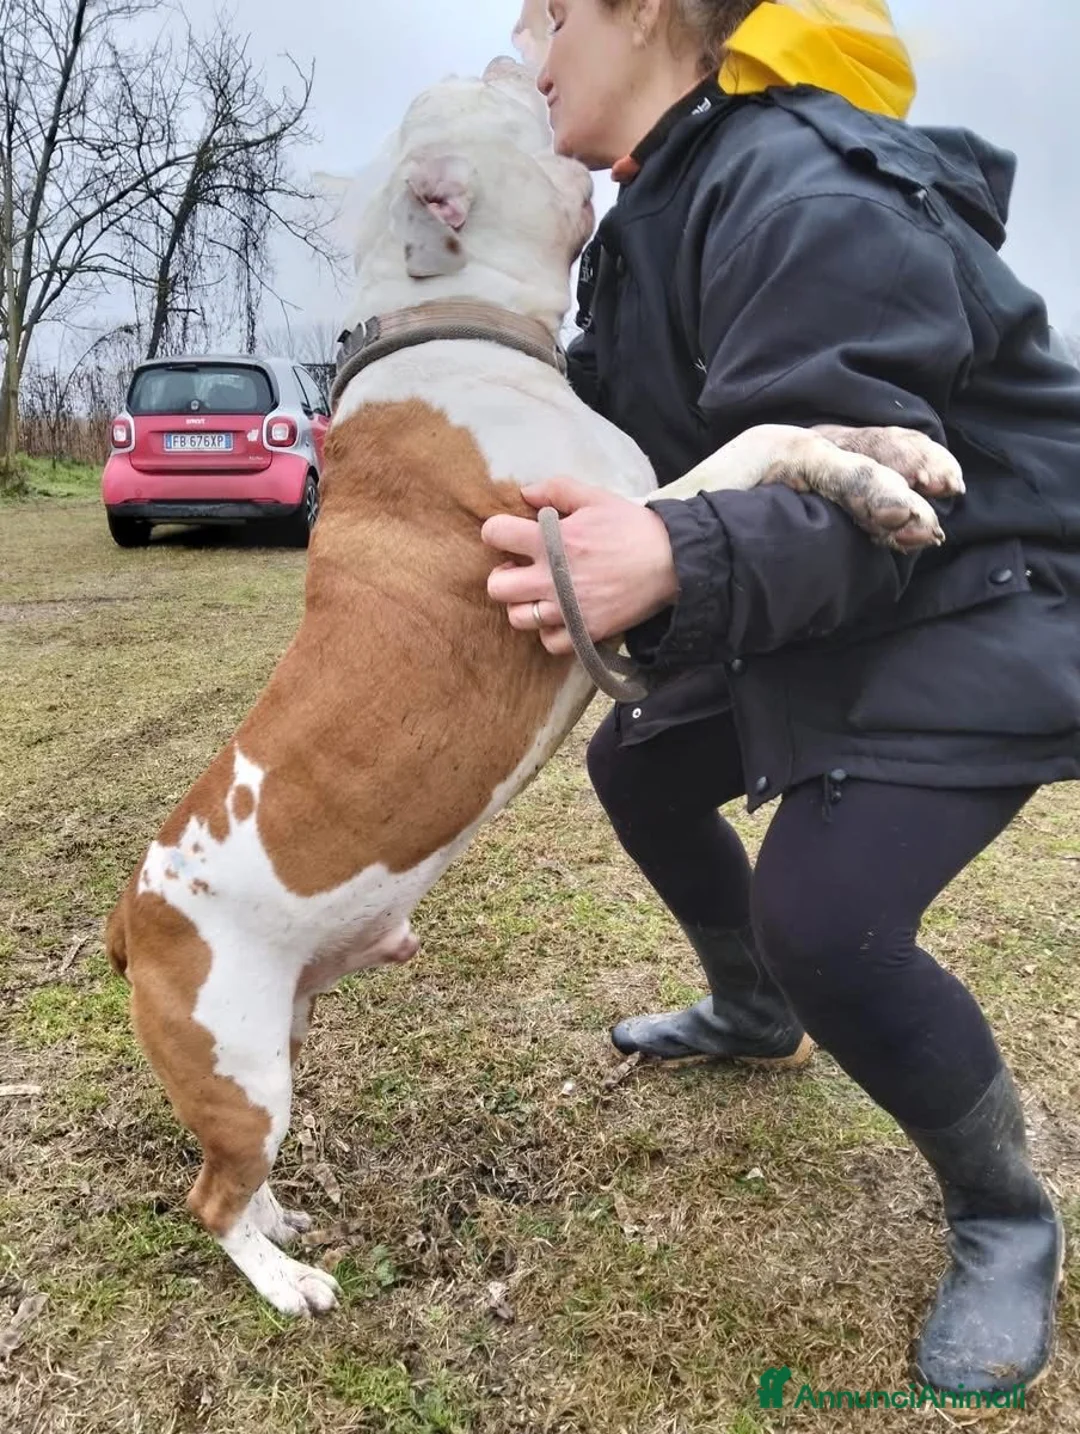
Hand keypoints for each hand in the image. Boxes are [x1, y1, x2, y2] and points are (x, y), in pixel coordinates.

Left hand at [480, 476, 678, 655]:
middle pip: (497, 587)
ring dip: (524, 606)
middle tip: (522, 570)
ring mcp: (568, 609)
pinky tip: (561, 616)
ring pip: (518, 618)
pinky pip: (549, 643)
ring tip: (540, 595)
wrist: (672, 562)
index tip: (510, 535)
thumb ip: (556, 490)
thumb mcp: (595, 497)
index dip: (497, 532)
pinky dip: (551, 632)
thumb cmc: (632, 527)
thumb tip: (525, 492)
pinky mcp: (585, 631)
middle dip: (503, 576)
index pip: (495, 534)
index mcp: (551, 540)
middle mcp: (552, 578)